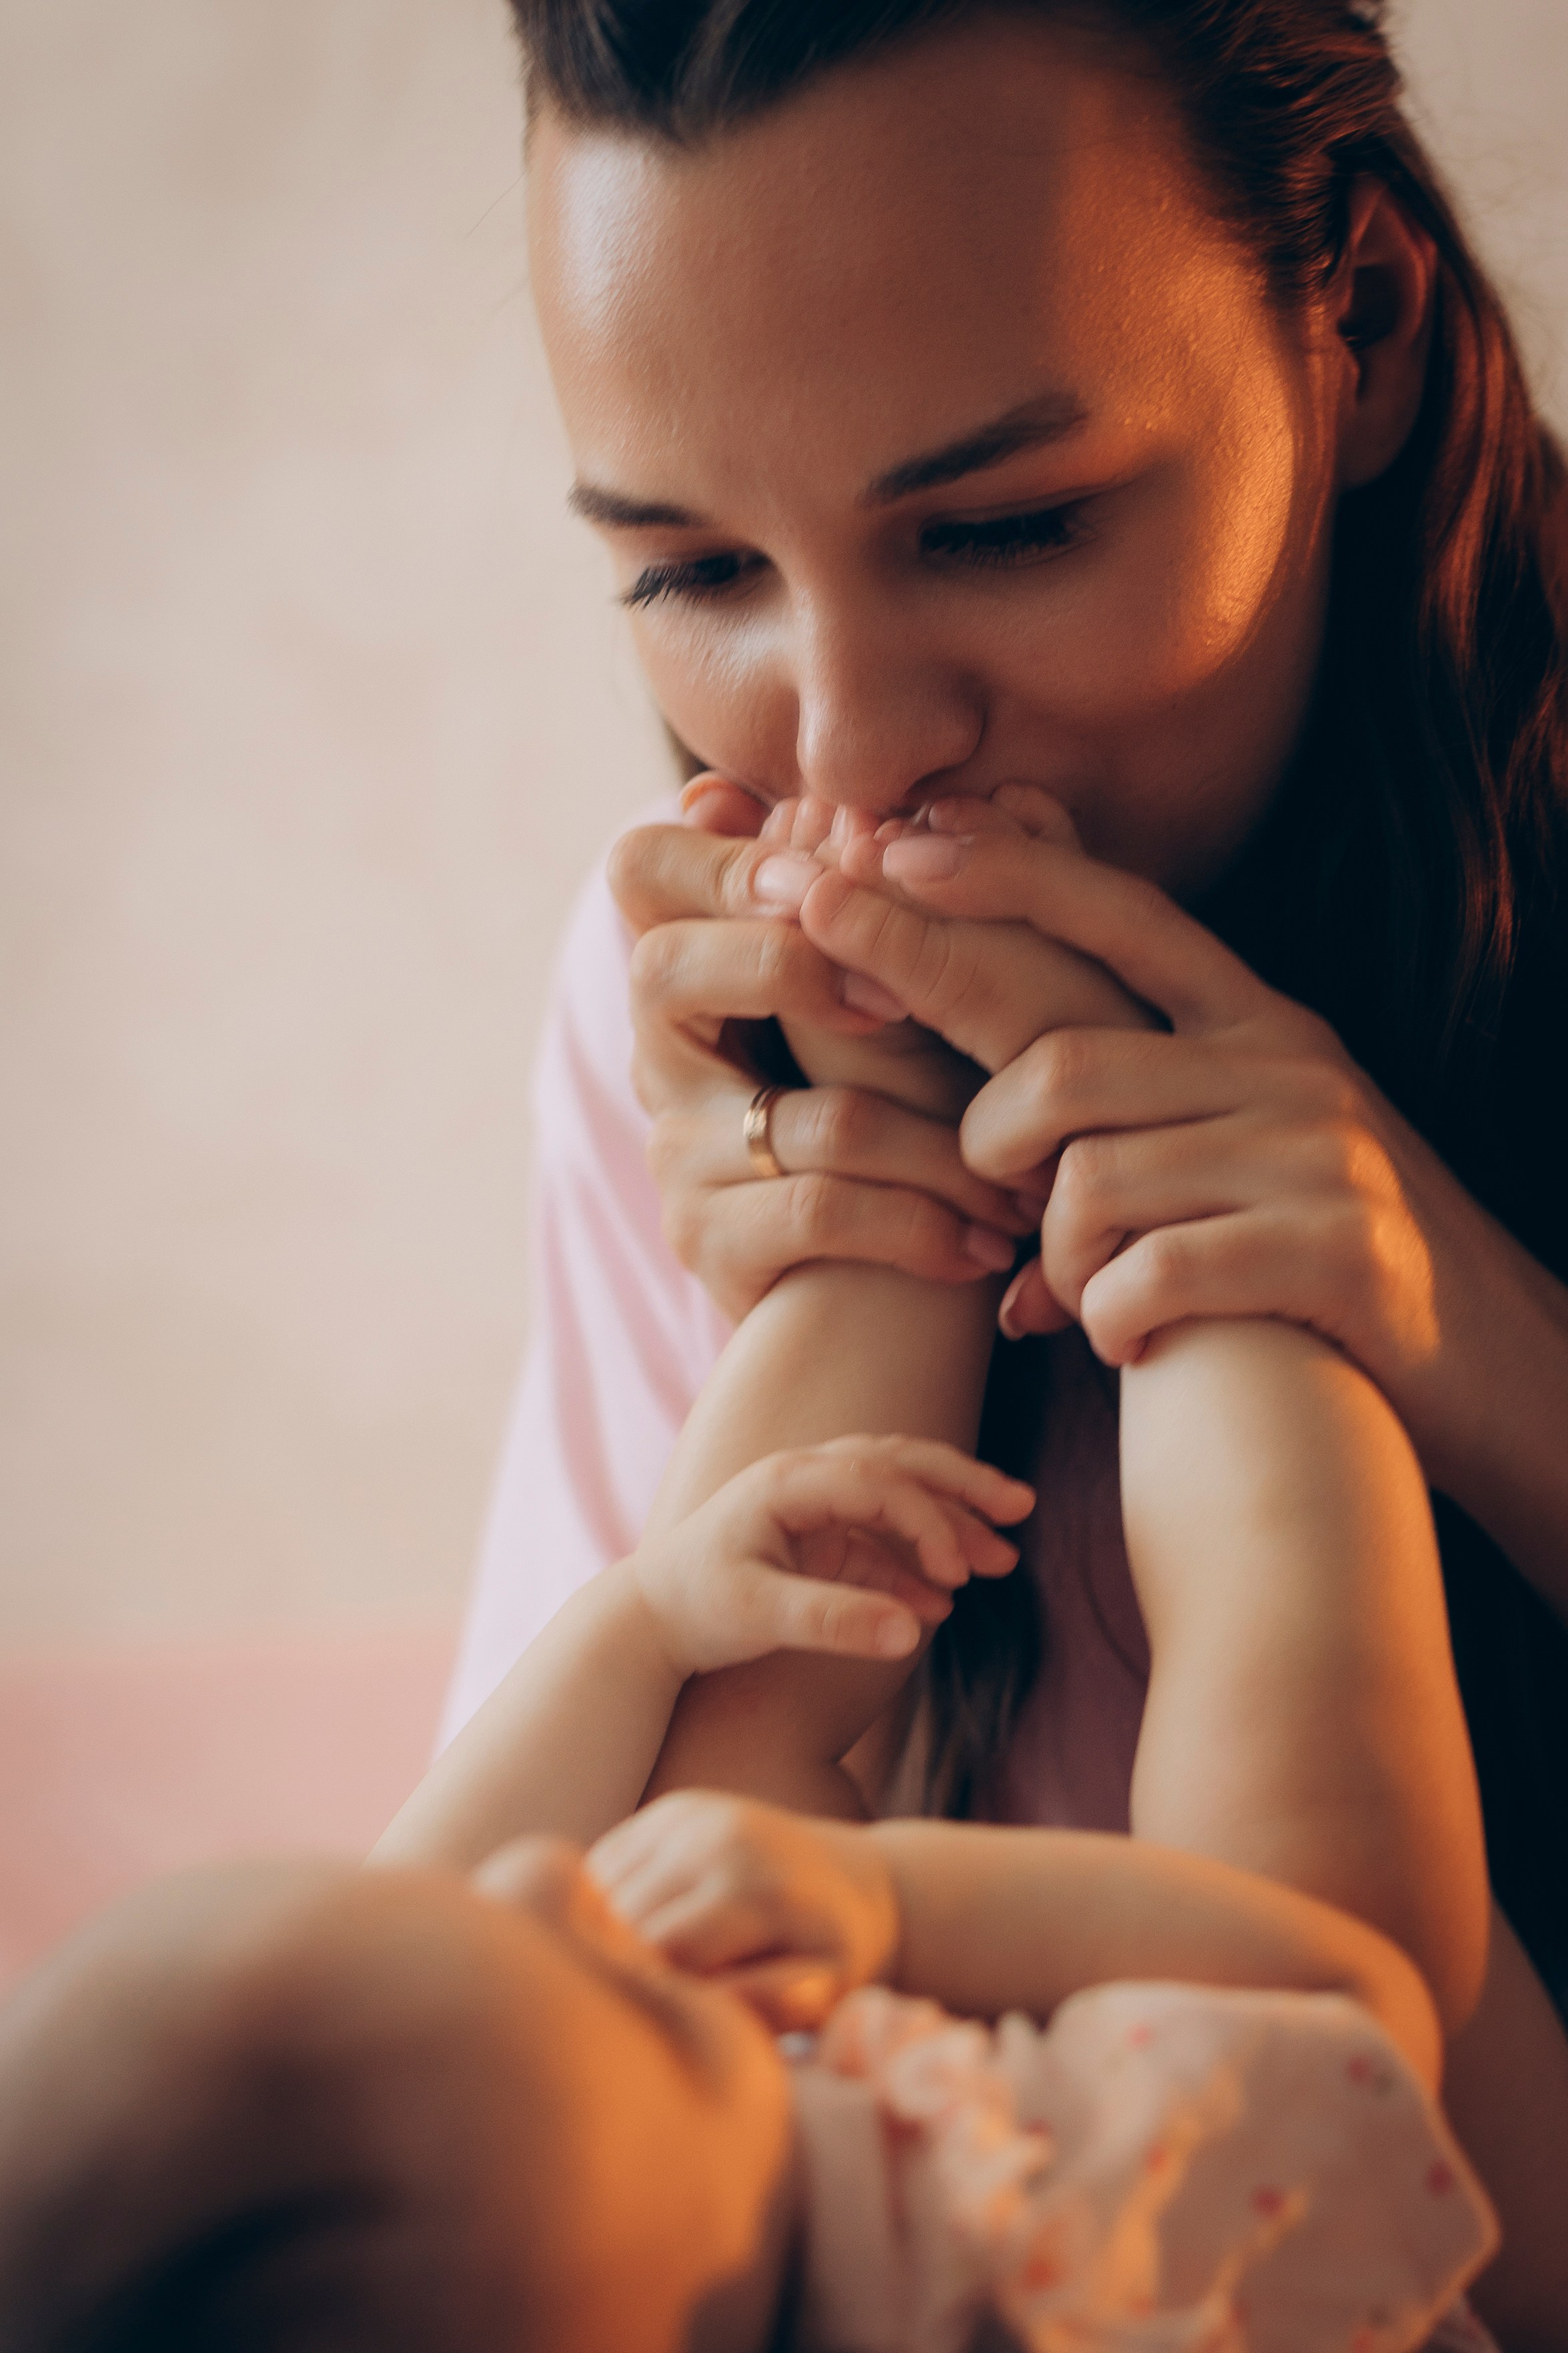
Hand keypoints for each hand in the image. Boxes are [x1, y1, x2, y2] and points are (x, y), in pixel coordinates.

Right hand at [588, 1790, 897, 2029]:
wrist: (852, 1880)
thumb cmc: (834, 1956)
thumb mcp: (821, 1993)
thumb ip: (761, 2007)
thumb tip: (699, 2005)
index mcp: (754, 1888)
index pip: (657, 1956)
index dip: (648, 2002)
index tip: (661, 2034)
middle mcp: (715, 1837)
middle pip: (621, 1923)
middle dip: (621, 1973)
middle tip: (643, 2012)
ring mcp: (688, 1816)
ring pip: (600, 1892)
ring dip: (606, 1941)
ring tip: (643, 1979)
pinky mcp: (669, 1810)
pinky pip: (603, 1868)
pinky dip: (605, 1908)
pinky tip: (639, 1939)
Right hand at [608, 779, 1034, 1319]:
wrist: (890, 1307)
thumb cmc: (926, 1119)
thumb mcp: (923, 1001)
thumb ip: (915, 900)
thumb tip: (934, 798)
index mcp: (703, 961)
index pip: (645, 867)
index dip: (731, 862)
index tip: (838, 878)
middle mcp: (665, 1050)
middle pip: (662, 966)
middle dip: (786, 964)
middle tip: (900, 996)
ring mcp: (678, 1150)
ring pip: (804, 1111)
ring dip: (937, 1143)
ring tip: (1025, 1172)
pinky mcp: (708, 1241)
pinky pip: (819, 1209)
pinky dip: (920, 1224)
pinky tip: (986, 1245)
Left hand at [628, 1435, 1032, 1675]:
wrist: (644, 1621)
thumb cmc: (695, 1610)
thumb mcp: (760, 1617)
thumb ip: (835, 1621)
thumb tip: (916, 1634)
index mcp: (787, 1482)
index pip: (879, 1482)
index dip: (927, 1521)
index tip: (959, 1572)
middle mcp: (802, 1478)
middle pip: (898, 1462)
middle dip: (962, 1486)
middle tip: (1021, 1507)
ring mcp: (810, 1505)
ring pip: (895, 1493)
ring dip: (948, 1523)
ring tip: (1002, 1558)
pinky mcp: (813, 1537)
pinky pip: (877, 1540)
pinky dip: (912, 1564)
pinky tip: (944, 1603)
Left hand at [796, 816, 1543, 1506]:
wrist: (1500, 1360)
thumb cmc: (1324, 1254)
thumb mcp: (1246, 1138)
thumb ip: (1133, 1099)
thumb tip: (980, 1113)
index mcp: (1257, 1021)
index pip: (1114, 912)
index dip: (1000, 875)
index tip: (892, 851)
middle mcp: (1285, 1066)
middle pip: (1061, 1065)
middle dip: (990, 1145)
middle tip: (1003, 1204)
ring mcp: (1315, 1154)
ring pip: (1090, 1183)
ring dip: (1058, 1263)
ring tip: (1091, 1300)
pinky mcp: (1334, 1251)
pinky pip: (1150, 1274)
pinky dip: (1109, 1322)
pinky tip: (1133, 1344)